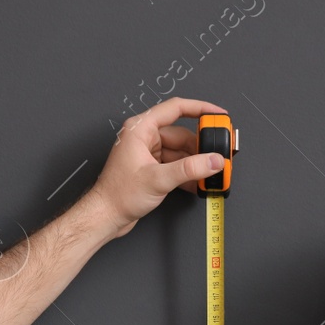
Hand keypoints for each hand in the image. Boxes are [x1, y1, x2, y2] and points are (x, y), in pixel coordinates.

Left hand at [84, 97, 229, 240]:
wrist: (106, 216)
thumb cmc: (118, 194)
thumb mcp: (158, 179)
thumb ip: (190, 169)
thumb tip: (213, 160)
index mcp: (141, 129)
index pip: (176, 108)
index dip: (200, 109)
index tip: (218, 114)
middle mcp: (144, 137)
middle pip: (182, 134)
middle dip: (201, 147)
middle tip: (218, 154)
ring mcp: (148, 153)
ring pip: (181, 151)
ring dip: (196, 163)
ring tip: (211, 173)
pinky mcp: (152, 168)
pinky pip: (176, 164)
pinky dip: (188, 173)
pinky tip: (199, 183)